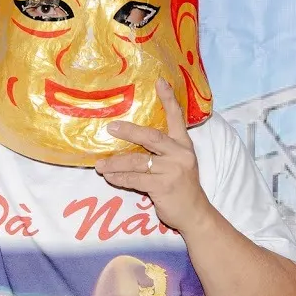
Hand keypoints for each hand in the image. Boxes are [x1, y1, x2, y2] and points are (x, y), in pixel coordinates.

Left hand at [94, 79, 213, 234]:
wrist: (195, 214)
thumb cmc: (182, 186)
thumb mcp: (179, 163)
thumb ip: (163, 151)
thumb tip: (134, 140)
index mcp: (183, 145)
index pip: (177, 118)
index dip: (168, 99)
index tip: (159, 81)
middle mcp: (179, 154)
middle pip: (151, 137)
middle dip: (129, 132)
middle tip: (110, 127)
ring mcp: (172, 171)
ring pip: (137, 162)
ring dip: (115, 163)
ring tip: (99, 165)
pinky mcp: (163, 187)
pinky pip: (135, 179)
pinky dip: (119, 178)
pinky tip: (110, 177)